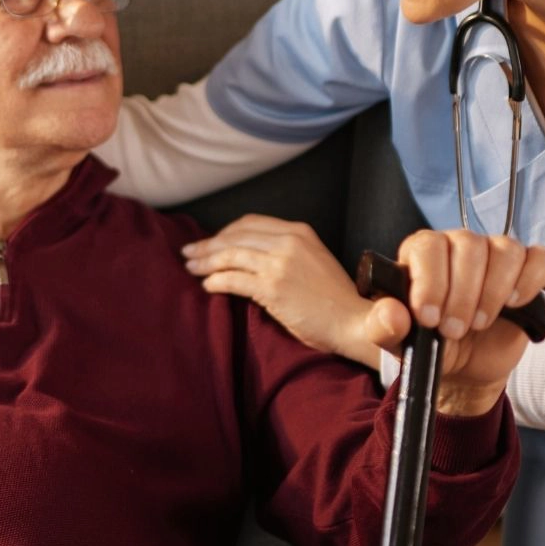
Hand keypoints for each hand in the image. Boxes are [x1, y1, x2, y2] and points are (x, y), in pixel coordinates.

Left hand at [181, 215, 405, 364]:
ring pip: (230, 255)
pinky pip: (233, 279)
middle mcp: (288, 241)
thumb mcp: (313, 260)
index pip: (251, 223)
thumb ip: (286, 251)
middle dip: (208, 244)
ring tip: (190, 268)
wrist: (355, 322)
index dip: (226, 232)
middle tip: (189, 252)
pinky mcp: (273, 288)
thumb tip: (252, 255)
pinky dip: (216, 281)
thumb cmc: (335, 299)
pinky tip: (207, 286)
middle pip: (235, 236)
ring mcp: (280, 263)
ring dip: (205, 262)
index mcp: (299, 231)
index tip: (212, 242)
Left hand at [394, 230, 544, 416]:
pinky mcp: (529, 272)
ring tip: (479, 323)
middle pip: (469, 246)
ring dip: (493, 291)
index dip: (430, 282)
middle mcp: (460, 244)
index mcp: (422, 251)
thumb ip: (382, 327)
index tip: (428, 318)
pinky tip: (514, 304)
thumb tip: (394, 313)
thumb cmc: (427, 343)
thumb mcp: (396, 342)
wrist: (462, 366)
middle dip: (462, 294)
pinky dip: (530, 280)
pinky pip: (540, 259)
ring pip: (505, 249)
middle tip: (453, 330)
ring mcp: (496, 255)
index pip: (429, 246)